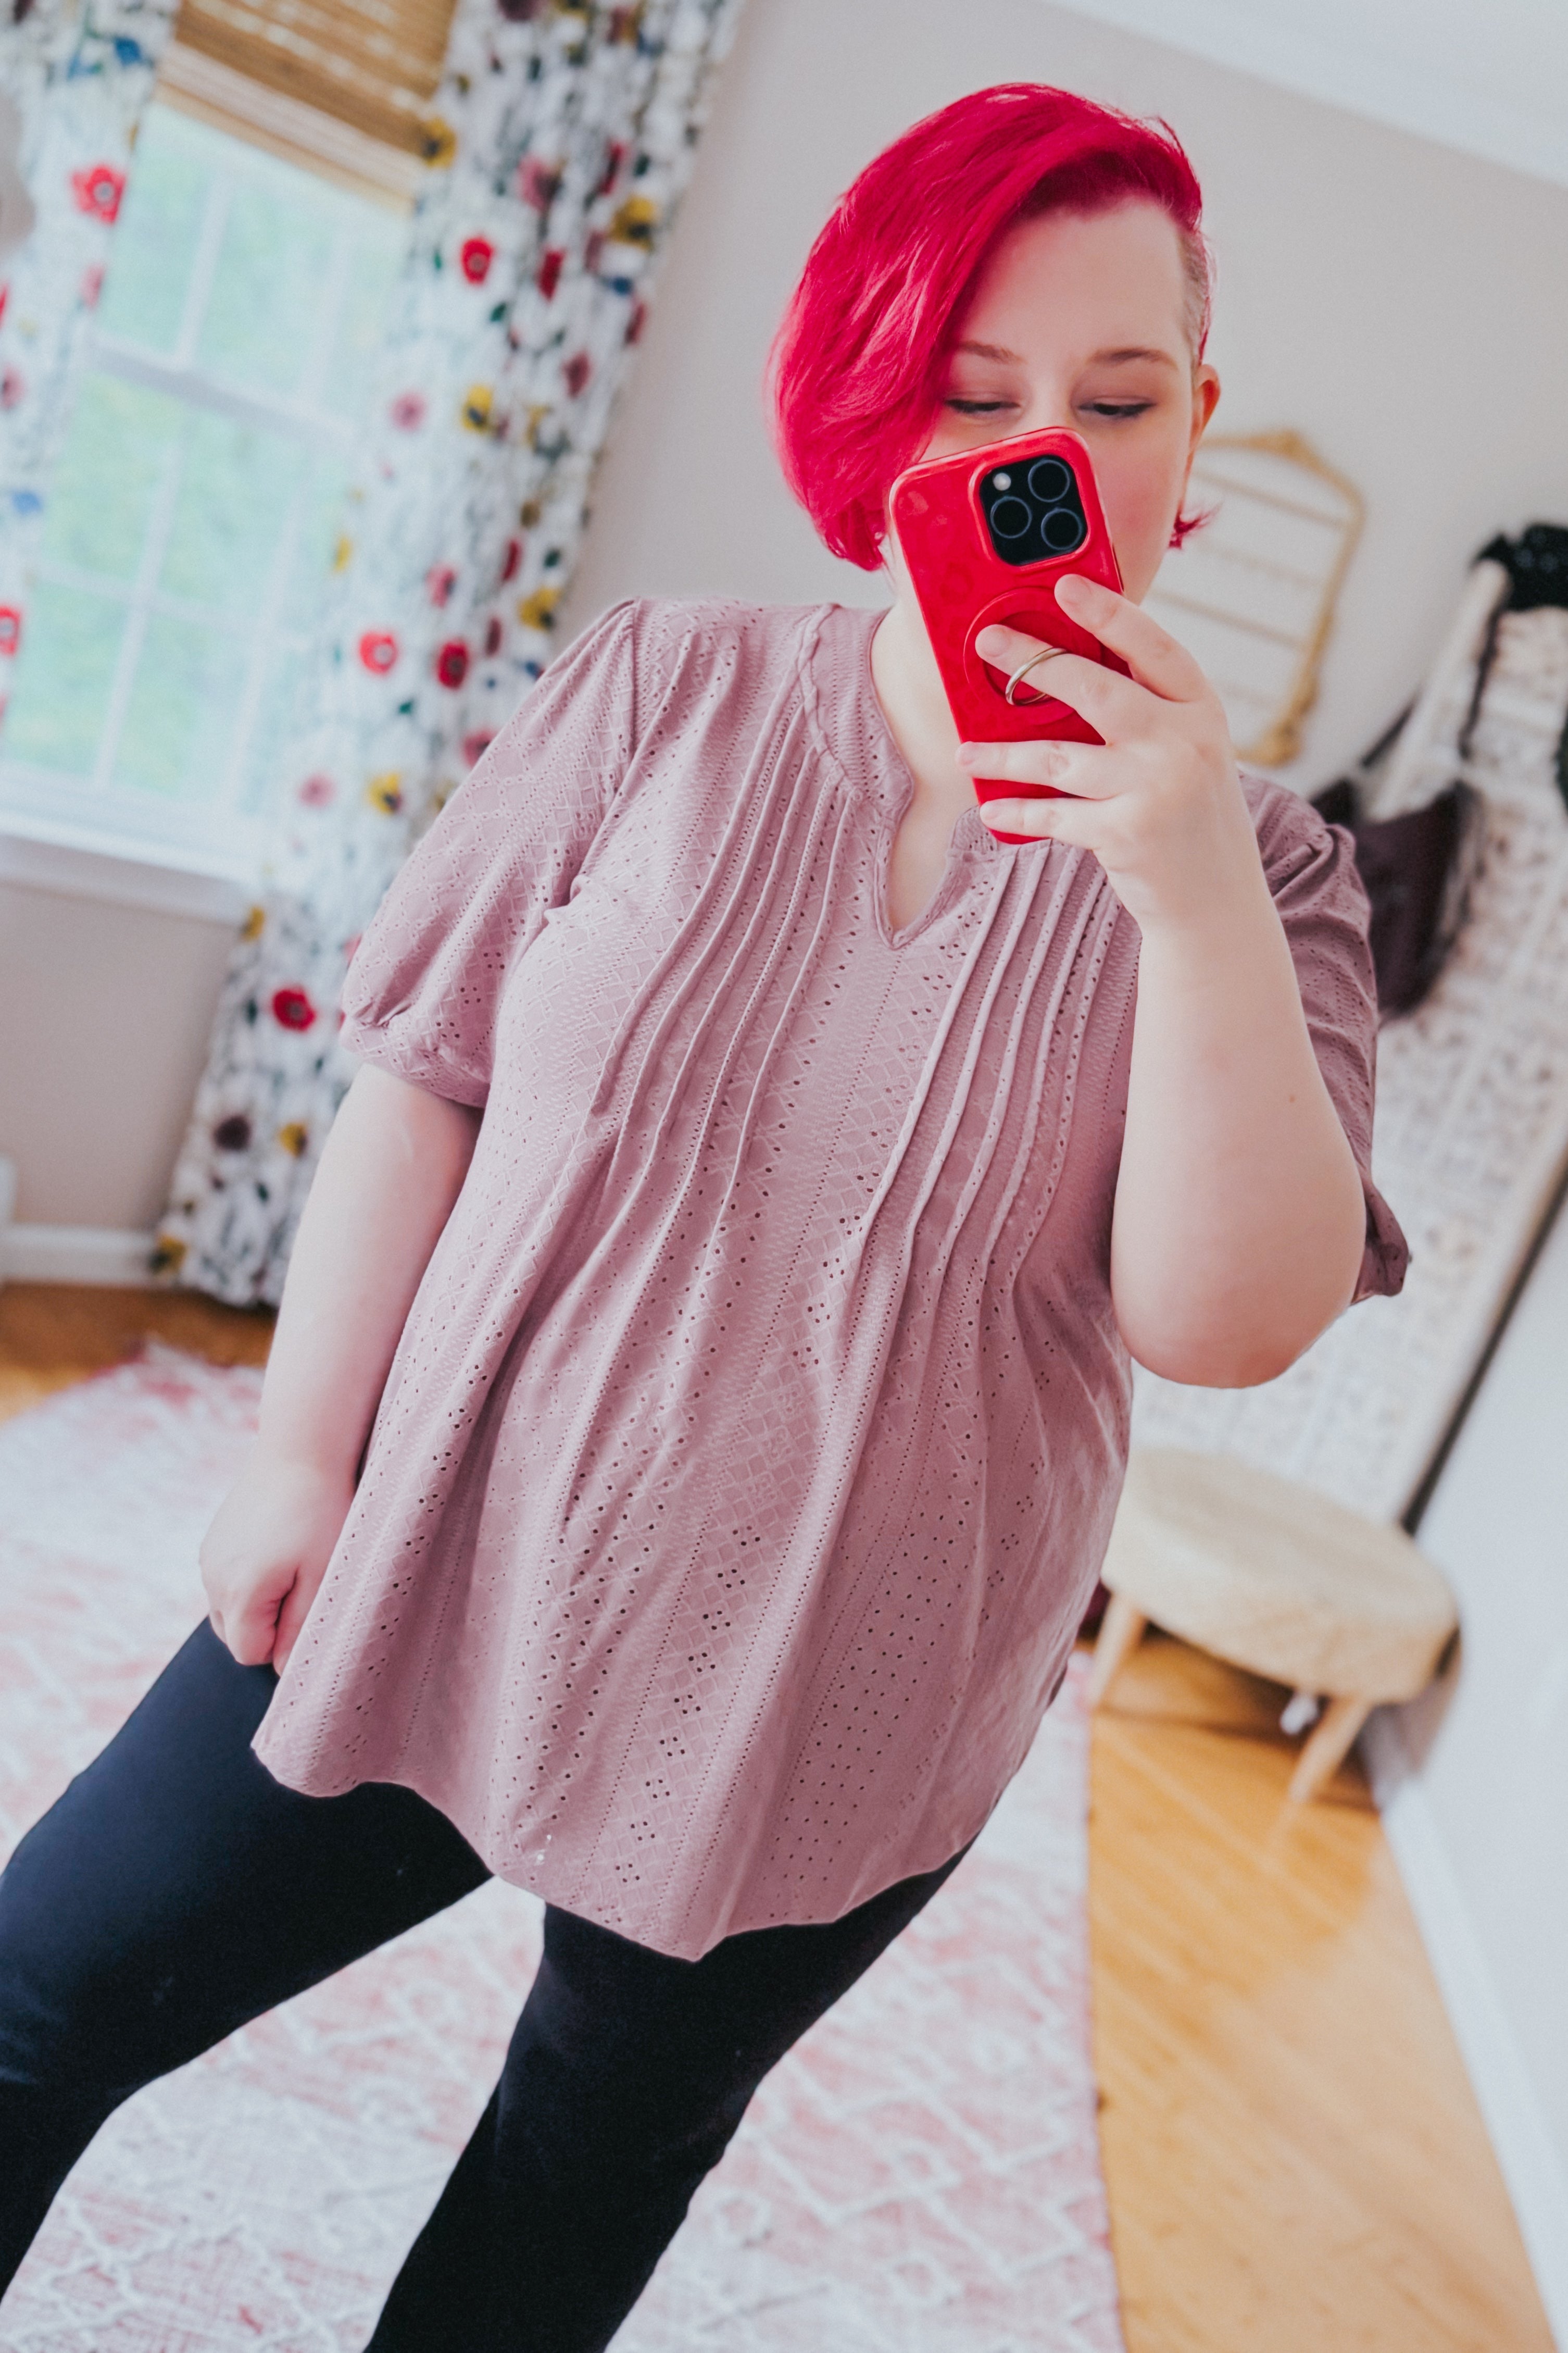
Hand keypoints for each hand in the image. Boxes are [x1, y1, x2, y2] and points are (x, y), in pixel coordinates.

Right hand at [200, 1445, 354, 1671]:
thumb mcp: (323, 1574)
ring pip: (232, 1608)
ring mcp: (208, 1557)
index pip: (251, 1654)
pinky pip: (229, 1579)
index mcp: (238, 1595)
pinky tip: (280, 1546)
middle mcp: (212, 1580)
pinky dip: (251, 1577)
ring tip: (294, 1561)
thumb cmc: (320, 1511)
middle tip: (305, 1584)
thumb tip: (282, 1669)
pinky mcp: (213, 1540)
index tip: (310, 1607)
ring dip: (261, 1600)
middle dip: (270, 1624)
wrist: (300, 1447)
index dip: (284, 1642)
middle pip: (237, 1635)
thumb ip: (300, 1628)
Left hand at [961, 574, 1264, 935]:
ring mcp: (1157, 788)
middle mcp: (1184, 742)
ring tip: (965, 751)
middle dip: (1033, 662)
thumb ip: (1145, 714)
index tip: (1064, 586)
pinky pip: (1056, 814)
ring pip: (1058, 757)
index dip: (1108, 612)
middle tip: (987, 642)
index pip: (1153, 646)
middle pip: (1094, 688)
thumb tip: (1063, 673)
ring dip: (1003, 754)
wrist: (1217, 904)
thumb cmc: (1189, 819)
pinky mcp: (1129, 834)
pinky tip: (993, 811)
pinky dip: (1020, 812)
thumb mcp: (1187, 753)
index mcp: (1201, 710)